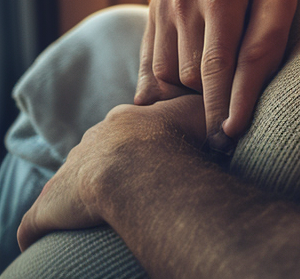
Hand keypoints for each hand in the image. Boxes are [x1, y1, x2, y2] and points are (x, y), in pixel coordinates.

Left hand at [18, 96, 206, 251]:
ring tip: (95, 215)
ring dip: (77, 197)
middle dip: (107, 167)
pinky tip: (50, 238)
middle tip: (127, 186)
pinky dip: (40, 229)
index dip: (136, 143)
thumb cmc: (176, 140)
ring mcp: (67, 172)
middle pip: (95, 153)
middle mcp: (92, 140)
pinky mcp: (47, 207)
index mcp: (123, 121)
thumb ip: (205, 108)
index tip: (148, 157)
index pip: (124, 129)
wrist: (141, 167)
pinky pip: (35, 221)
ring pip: (68, 183)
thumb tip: (217, 112)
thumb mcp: (198, 112)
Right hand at [135, 0, 298, 146]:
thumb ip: (266, 46)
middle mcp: (182, 0)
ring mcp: (162, 6)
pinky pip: (149, 67)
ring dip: (186, 96)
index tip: (229, 139)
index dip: (221, 107)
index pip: (216, 66)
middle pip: (189, 76)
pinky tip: (185, 96)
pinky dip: (164, 89)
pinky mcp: (152, 12)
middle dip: (207, 103)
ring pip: (165, 76)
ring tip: (210, 107)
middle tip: (226, 128)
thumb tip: (242, 104)